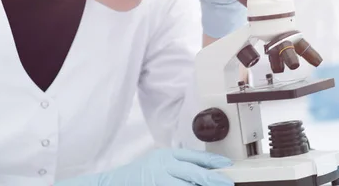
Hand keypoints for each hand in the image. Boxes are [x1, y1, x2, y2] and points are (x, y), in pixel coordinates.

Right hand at [55, 149, 232, 185]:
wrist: (110, 183)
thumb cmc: (137, 176)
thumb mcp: (159, 164)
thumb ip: (178, 167)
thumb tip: (204, 172)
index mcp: (167, 156)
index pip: (195, 157)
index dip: (213, 161)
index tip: (228, 166)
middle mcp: (163, 165)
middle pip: (193, 172)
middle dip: (212, 179)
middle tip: (227, 182)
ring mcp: (157, 178)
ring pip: (185, 185)